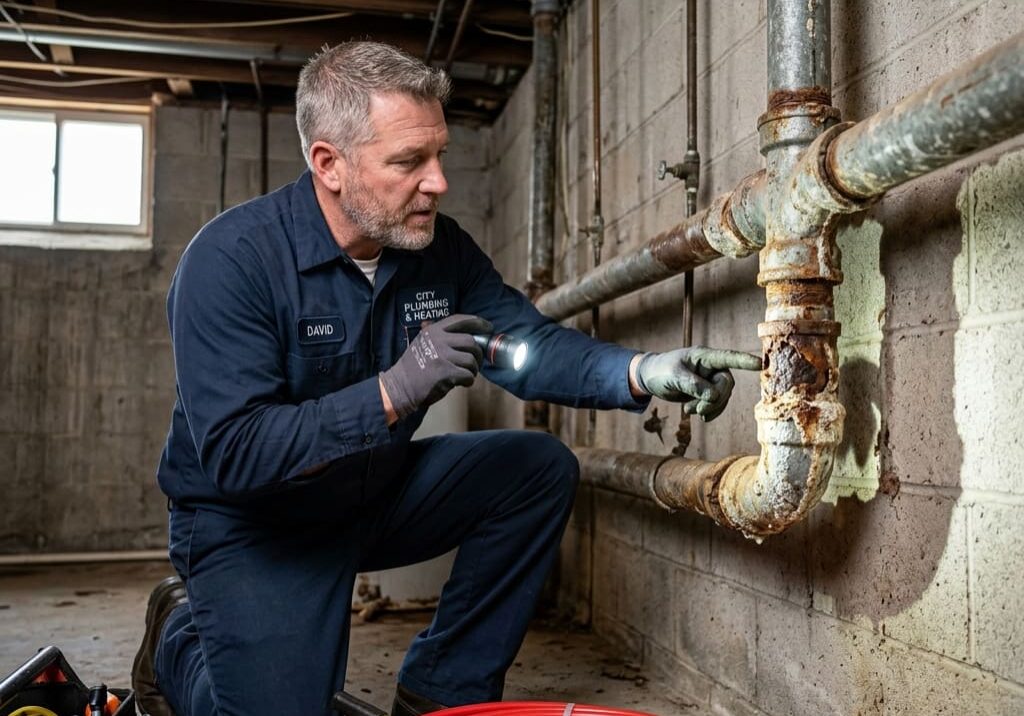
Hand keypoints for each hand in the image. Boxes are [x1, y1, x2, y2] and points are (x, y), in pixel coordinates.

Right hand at [380, 314, 493, 418]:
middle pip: (471, 341)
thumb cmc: (414, 367)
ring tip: (466, 374)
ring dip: (473, 369)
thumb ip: (439, 335)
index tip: (488, 327)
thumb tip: (465, 332)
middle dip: (478, 353)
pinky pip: (468, 375)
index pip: (460, 320)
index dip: (478, 322)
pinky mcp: (445, 372)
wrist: (400, 386)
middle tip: (476, 363)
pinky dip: (468, 381)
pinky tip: (462, 383)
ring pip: (471, 359)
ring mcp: (441, 356)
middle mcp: (438, 340)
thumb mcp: (422, 342)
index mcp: (433, 331)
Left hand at [635, 347, 761, 420]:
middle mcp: (711, 367)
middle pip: (726, 384)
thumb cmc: (661, 370)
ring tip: (688, 411)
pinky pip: (718, 403)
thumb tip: (713, 396)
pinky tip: (699, 416)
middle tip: (695, 410)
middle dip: (714, 400)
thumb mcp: (673, 376)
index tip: (761, 364)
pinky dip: (710, 411)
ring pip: (723, 396)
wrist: (652, 378)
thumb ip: (692, 384)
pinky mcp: (708, 392)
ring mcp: (711, 379)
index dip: (745, 361)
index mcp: (704, 356)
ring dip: (709, 407)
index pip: (728, 358)